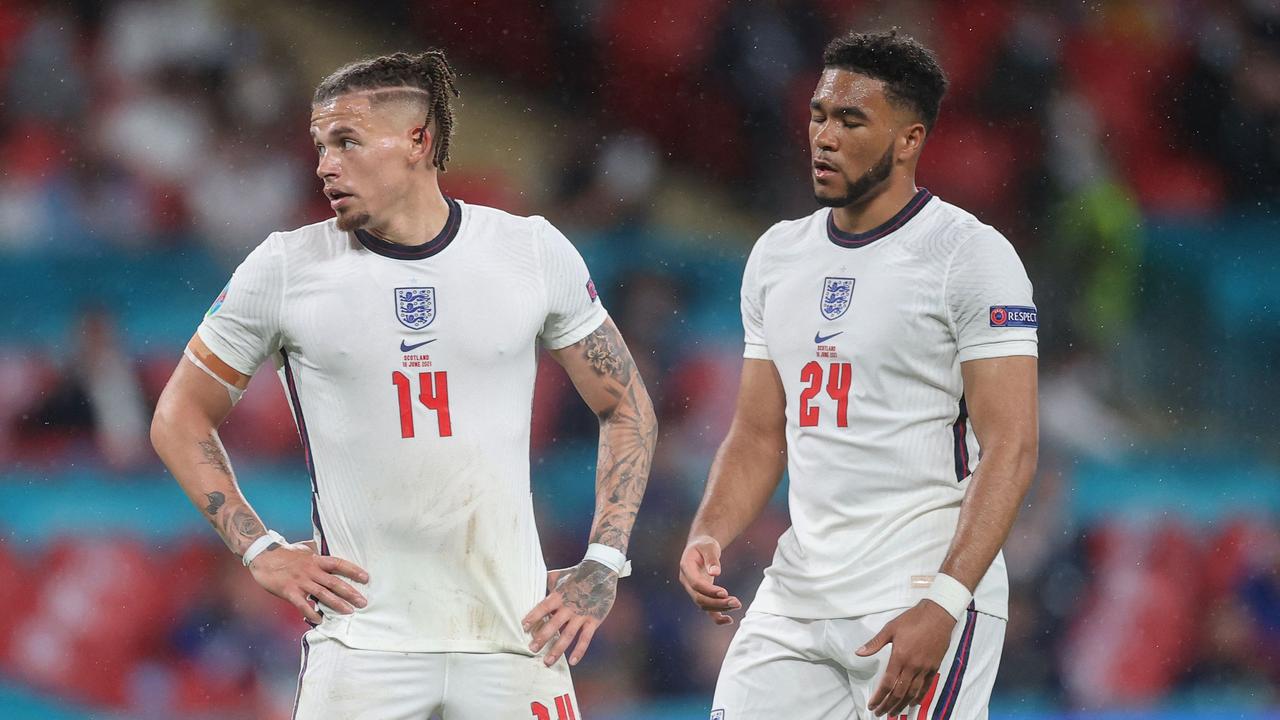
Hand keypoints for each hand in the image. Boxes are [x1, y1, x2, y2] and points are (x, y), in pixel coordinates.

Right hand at [248, 541, 368, 623]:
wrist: (262, 555)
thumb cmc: (285, 553)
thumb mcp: (305, 550)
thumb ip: (318, 556)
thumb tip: (330, 558)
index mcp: (316, 560)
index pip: (339, 564)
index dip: (353, 570)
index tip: (366, 577)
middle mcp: (311, 570)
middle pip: (334, 582)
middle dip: (350, 592)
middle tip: (363, 602)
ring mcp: (300, 581)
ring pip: (322, 594)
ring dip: (336, 603)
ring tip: (349, 612)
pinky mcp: (289, 590)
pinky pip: (302, 604)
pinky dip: (311, 612)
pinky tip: (320, 619)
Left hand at [522, 560, 617, 666]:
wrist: (602, 570)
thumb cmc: (577, 573)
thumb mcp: (559, 575)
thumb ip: (545, 583)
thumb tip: (531, 584)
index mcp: (559, 595)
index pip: (543, 607)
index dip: (533, 616)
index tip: (523, 627)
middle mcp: (569, 607)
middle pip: (553, 625)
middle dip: (542, 638)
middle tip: (532, 649)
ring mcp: (582, 615)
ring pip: (568, 635)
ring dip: (557, 649)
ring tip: (547, 661)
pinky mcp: (594, 620)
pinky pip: (586, 638)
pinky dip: (580, 650)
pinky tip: (572, 661)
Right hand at [678, 535, 740, 624]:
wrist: (700, 547)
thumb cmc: (705, 544)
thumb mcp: (709, 546)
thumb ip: (712, 558)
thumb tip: (715, 573)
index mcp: (686, 567)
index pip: (696, 584)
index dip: (709, 590)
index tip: (725, 592)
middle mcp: (687, 581)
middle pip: (699, 598)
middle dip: (717, 602)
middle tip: (736, 602)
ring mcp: (693, 590)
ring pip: (704, 605)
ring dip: (720, 608)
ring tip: (737, 604)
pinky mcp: (701, 594)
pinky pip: (707, 609)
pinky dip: (717, 616)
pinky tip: (729, 620)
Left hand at [856, 600, 956, 716]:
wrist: (938, 615)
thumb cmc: (913, 619)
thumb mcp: (890, 628)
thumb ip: (874, 643)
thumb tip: (859, 653)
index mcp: (900, 657)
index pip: (887, 684)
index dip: (879, 697)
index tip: (872, 705)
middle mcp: (913, 666)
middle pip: (899, 692)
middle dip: (888, 705)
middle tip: (880, 713)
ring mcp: (925, 668)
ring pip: (913, 693)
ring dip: (902, 705)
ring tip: (894, 712)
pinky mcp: (934, 667)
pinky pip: (926, 687)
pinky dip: (919, 697)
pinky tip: (912, 703)